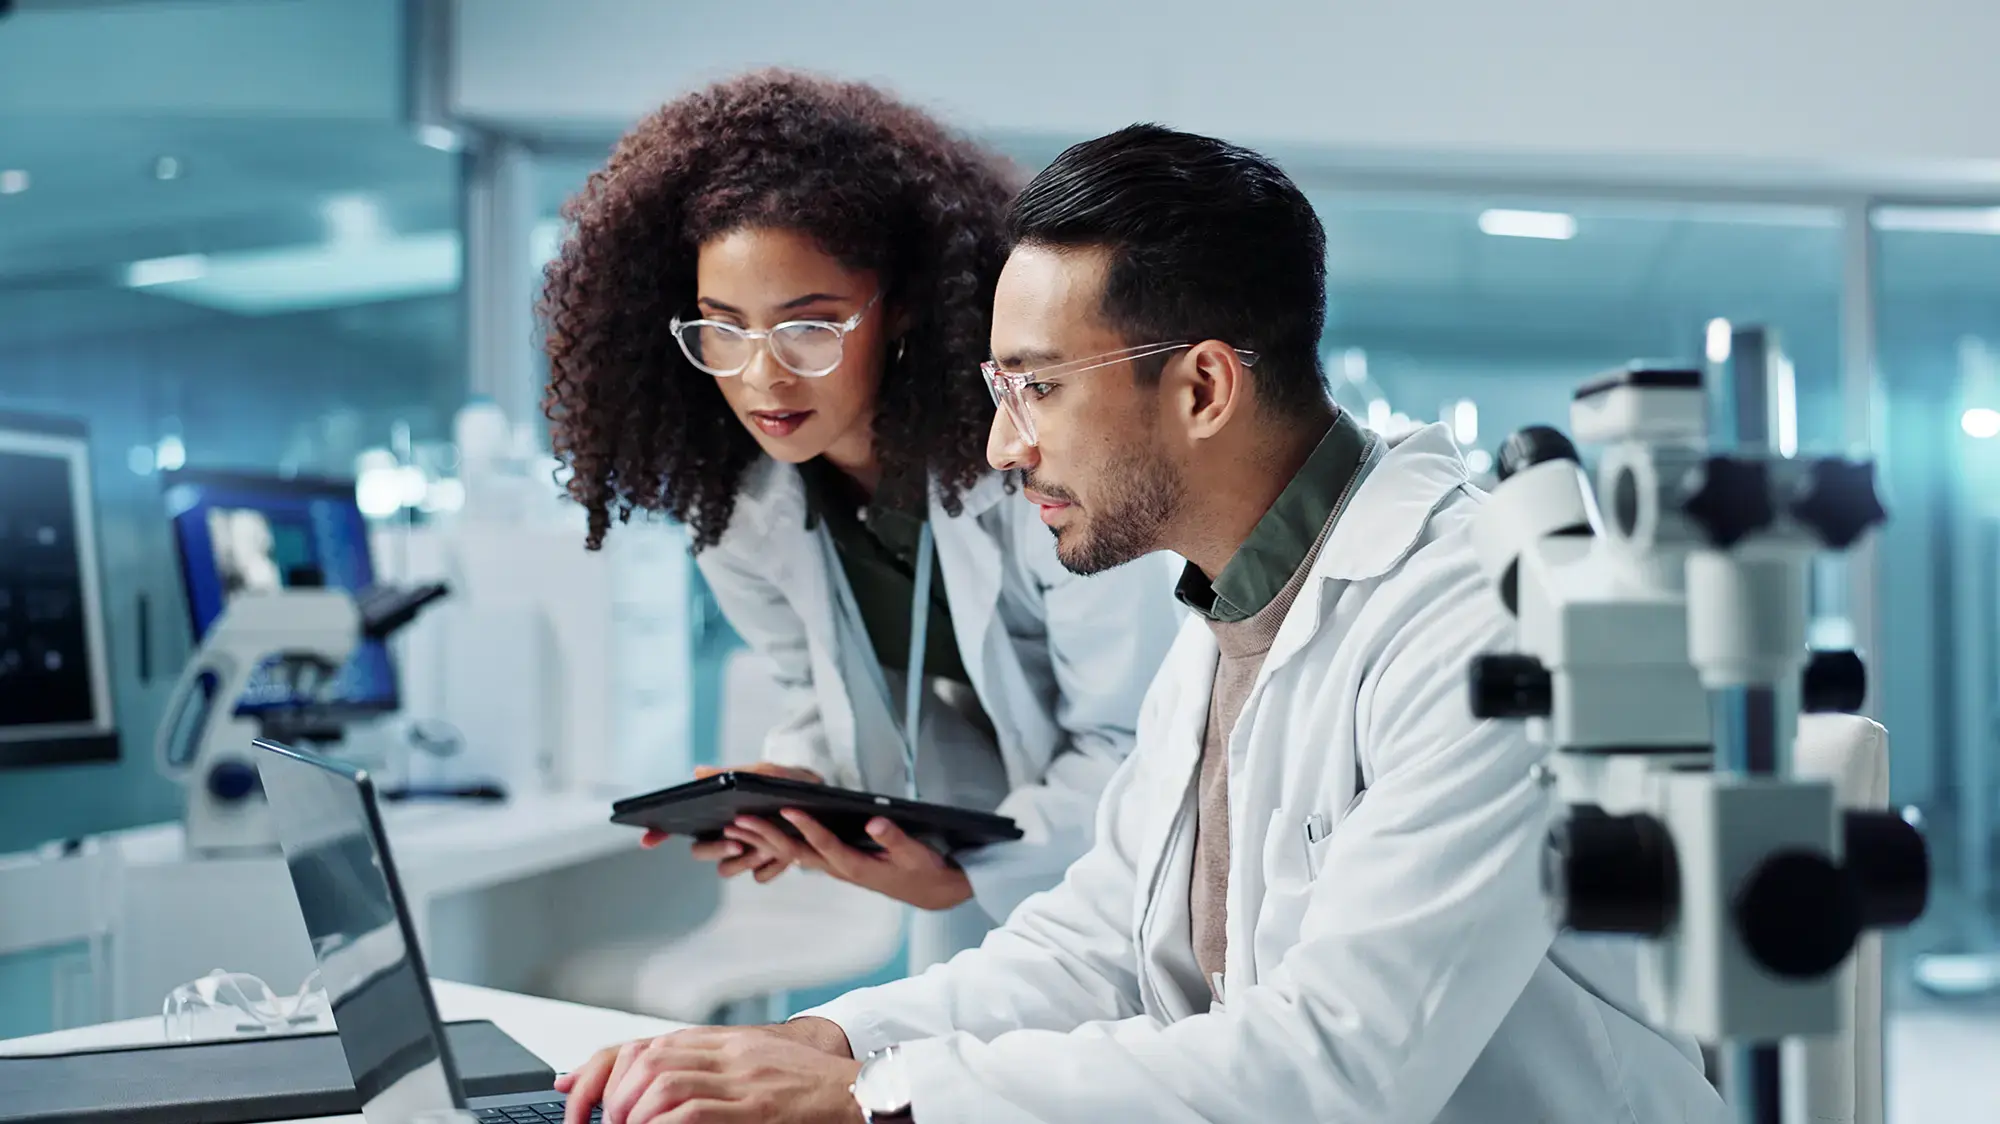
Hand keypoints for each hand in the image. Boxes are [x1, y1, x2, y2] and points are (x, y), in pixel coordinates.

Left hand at [555, 1025, 862, 1123]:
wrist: (862, 1094)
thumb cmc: (808, 1090)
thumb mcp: (753, 1068)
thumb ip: (706, 1071)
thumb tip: (648, 1093)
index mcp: (724, 1044)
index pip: (645, 1044)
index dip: (600, 1068)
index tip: (573, 1096)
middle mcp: (728, 1054)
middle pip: (646, 1059)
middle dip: (612, 1095)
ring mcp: (742, 1079)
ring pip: (661, 1082)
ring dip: (632, 1114)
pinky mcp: (757, 1108)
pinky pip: (692, 1112)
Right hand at [643, 764, 822, 884]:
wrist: (818, 795)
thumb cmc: (783, 780)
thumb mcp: (760, 772)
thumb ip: (731, 773)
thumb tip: (698, 772)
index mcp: (716, 814)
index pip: (676, 826)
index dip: (658, 833)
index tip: (648, 839)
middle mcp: (725, 836)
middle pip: (700, 852)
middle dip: (715, 848)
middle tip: (737, 840)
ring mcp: (745, 853)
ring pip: (727, 869)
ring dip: (745, 858)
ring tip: (768, 842)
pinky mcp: (767, 866)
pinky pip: (759, 877)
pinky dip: (770, 867)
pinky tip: (785, 854)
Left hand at [729, 808, 972, 911]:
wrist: (929, 891)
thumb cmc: (923, 870)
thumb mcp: (917, 854)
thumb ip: (894, 839)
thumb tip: (874, 821)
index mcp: (857, 866)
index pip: (825, 844)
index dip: (807, 827)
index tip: (787, 809)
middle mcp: (839, 868)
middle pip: (796, 852)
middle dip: (765, 836)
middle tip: (738, 820)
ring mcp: (834, 867)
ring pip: (792, 854)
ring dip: (762, 841)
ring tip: (734, 826)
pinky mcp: (835, 863)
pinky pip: (800, 854)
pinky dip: (777, 844)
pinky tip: (759, 833)